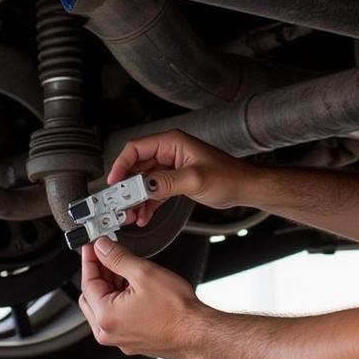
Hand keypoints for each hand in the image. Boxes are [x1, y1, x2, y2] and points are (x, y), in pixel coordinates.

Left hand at [77, 238, 210, 358]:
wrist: (197, 334)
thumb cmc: (176, 311)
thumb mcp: (144, 273)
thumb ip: (118, 258)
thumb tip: (102, 248)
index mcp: (105, 317)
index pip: (87, 282)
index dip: (90, 260)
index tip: (92, 246)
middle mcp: (108, 332)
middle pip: (91, 296)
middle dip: (99, 273)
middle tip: (109, 255)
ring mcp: (120, 339)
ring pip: (104, 307)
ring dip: (110, 286)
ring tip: (126, 270)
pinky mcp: (132, 340)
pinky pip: (116, 317)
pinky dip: (119, 300)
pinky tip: (134, 288)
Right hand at [107, 129, 253, 226]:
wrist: (244, 188)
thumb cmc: (229, 176)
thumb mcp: (195, 179)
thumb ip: (167, 182)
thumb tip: (144, 186)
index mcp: (172, 143)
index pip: (136, 149)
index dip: (121, 164)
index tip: (114, 182)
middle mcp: (169, 152)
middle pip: (137, 166)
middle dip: (128, 186)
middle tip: (121, 203)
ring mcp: (172, 167)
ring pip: (144, 181)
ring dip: (136, 198)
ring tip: (131, 214)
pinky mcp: (175, 181)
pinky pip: (154, 191)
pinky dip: (148, 204)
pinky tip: (144, 216)